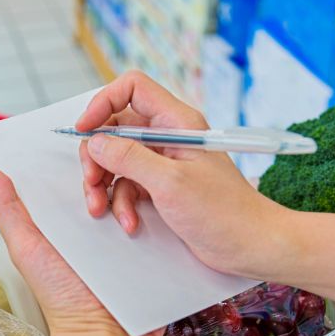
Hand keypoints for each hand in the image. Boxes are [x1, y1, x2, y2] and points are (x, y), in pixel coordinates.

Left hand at [0, 165, 201, 335]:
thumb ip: (9, 212)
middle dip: (110, 171)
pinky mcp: (151, 248)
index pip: (69, 177)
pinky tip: (161, 205)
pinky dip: (160, 212)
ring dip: (137, 192)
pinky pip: (159, 219)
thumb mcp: (29, 250)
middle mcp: (93, 224)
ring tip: (130, 211)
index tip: (80, 140)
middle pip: (107, 179)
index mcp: (62, 221)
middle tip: (106, 185)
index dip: (75, 158)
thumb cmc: (63, 300)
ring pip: (137, 194)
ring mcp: (124, 236)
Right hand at [77, 71, 288, 277]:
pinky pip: (127, 186)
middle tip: (93, 181)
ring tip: (102, 209)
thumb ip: (129, 158)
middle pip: (115, 130)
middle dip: (97, 157)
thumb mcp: (169, 183)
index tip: (84, 130)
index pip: (132, 89)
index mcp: (177, 122)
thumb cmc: (223, 212)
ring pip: (116, 161)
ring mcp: (163, 162)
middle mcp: (168, 137)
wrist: (250, 246)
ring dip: (105, 186)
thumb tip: (96, 142)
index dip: (103, 103)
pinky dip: (121, 204)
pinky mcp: (160, 187)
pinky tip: (130, 222)